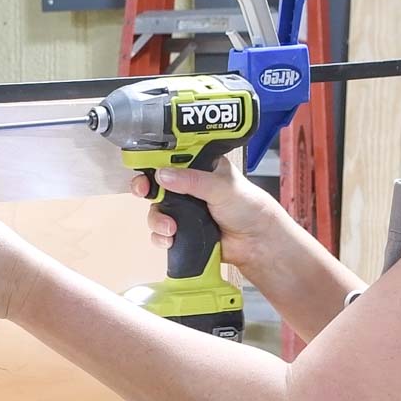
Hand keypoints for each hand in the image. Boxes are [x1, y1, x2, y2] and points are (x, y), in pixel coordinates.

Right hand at [132, 157, 279, 272]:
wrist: (256, 242)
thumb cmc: (248, 206)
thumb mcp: (221, 187)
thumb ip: (192, 180)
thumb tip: (162, 175)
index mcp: (198, 167)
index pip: (168, 158)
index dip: (153, 162)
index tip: (145, 170)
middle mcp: (187, 186)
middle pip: (155, 184)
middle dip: (145, 189)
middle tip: (143, 193)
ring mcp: (183, 209)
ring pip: (155, 210)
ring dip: (157, 219)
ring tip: (171, 228)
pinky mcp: (181, 230)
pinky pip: (160, 232)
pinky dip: (160, 236)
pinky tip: (170, 239)